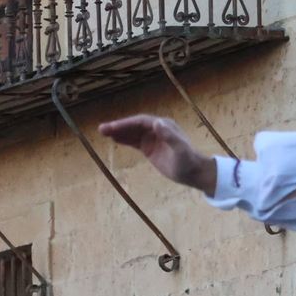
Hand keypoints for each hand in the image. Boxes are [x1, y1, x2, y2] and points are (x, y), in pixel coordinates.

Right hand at [98, 115, 215, 194]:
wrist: (193, 173)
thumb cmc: (188, 162)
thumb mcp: (180, 150)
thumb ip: (170, 136)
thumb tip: (156, 122)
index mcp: (163, 126)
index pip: (141, 122)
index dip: (126, 123)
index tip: (113, 127)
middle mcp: (157, 129)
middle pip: (134, 125)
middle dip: (118, 127)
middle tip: (101, 129)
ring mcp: (152, 138)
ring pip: (132, 133)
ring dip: (118, 132)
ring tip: (103, 132)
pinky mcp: (150, 149)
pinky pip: (134, 142)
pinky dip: (124, 140)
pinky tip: (114, 139)